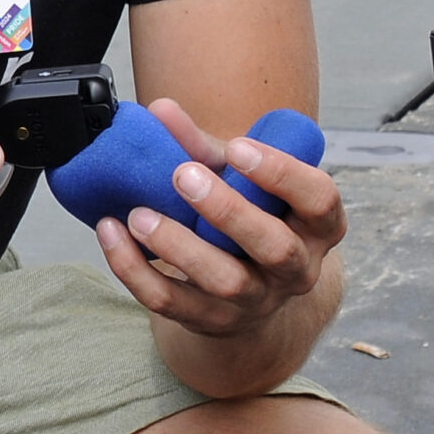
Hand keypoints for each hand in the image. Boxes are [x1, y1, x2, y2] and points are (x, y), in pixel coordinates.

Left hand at [91, 97, 344, 340]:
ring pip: (225, 282)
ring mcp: (257, 301)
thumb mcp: (240, 181)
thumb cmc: (246, 217)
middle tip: (183, 175)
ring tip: (139, 214)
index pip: (319, 200)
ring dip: (178, 246)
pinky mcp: (212, 322)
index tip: (238, 147)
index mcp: (318, 226)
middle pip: (275, 247)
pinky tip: (113, 234)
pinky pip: (171, 302)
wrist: (244, 288)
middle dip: (228, 210)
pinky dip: (135, 269)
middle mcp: (297, 269)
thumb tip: (161, 111)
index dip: (282, 174)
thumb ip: (203, 147)